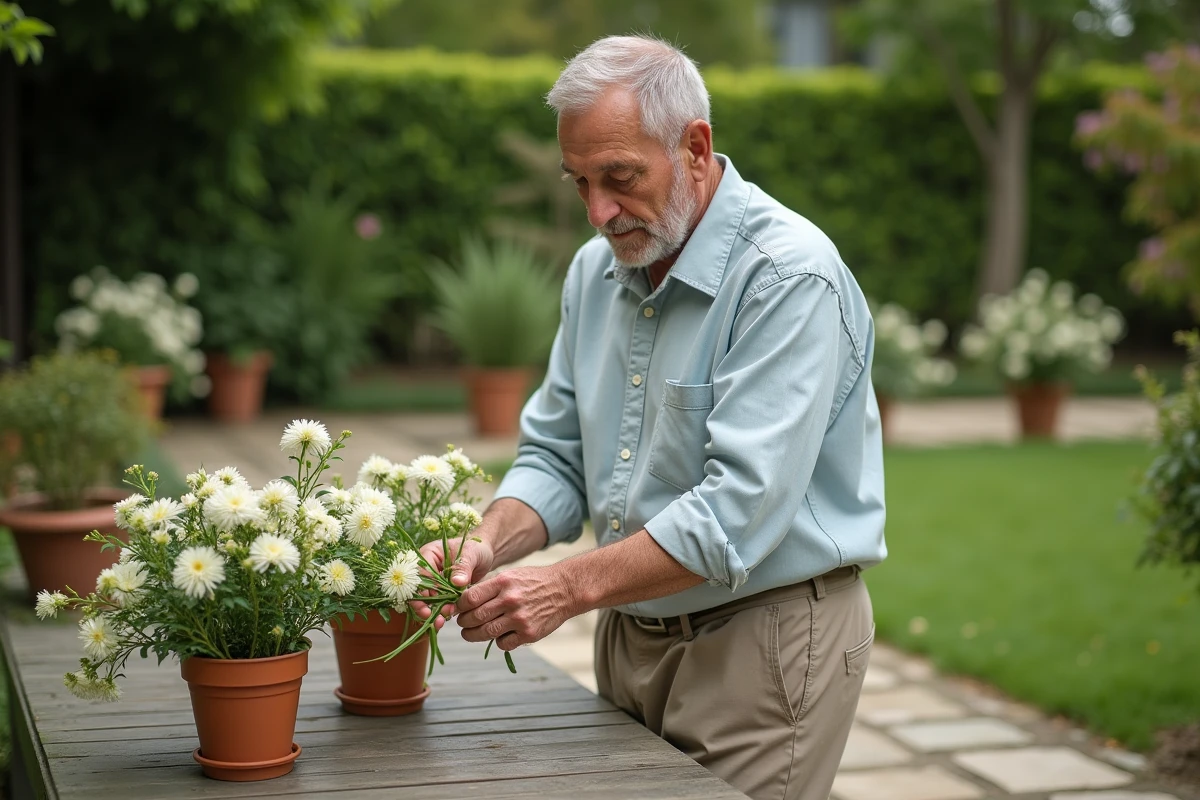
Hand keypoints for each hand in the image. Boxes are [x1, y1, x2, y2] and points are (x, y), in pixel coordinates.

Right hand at [410, 537, 494, 629]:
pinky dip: (440, 611)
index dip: (421, 592)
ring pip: (426, 598)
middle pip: (418, 589)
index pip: (419, 575)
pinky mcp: (441, 590)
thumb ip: (462, 567)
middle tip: (436, 619)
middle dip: (425, 606)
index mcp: (429, 554)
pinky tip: (446, 618)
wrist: (485, 553)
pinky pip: (437, 602)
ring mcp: (433, 580)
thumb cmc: (476, 548)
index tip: (428, 607)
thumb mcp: (471, 554)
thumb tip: (456, 582)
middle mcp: (427, 568)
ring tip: (442, 621)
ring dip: (433, 611)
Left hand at [455, 564, 578, 650]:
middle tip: (462, 623)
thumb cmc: (533, 581)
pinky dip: (498, 641)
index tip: (458, 609)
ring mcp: (520, 618)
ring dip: (473, 635)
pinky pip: (502, 644)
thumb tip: (463, 601)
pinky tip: (500, 635)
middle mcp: (510, 600)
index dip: (459, 606)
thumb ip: (489, 587)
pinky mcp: (528, 634)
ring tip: (471, 633)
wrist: (564, 589)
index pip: (470, 598)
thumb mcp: (511, 575)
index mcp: (503, 582)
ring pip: (485, 633)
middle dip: (463, 622)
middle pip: (474, 617)